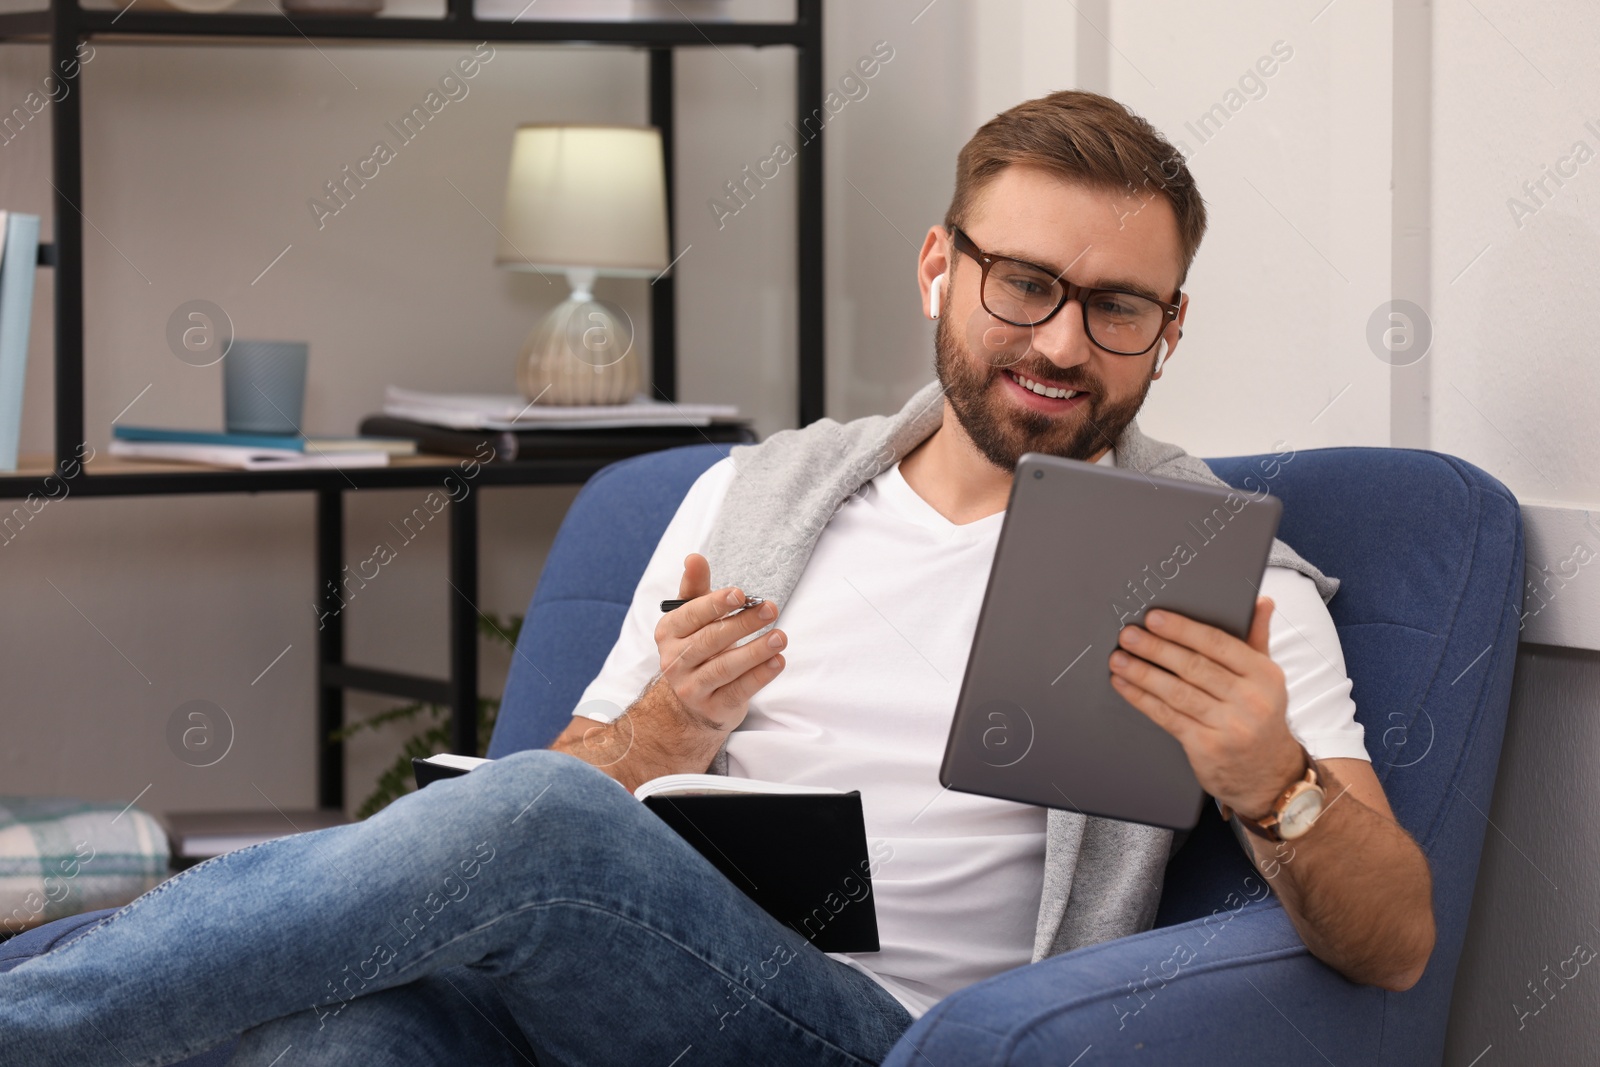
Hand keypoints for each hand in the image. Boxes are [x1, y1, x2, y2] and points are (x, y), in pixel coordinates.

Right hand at [651, 552, 786, 734]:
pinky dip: (759, 676)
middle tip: (770, 608)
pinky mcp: (712, 708)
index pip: (691, 615)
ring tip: (780, 637)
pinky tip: (778, 662)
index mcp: (669, 632)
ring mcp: (691, 688)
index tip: (741, 594)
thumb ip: (695, 588)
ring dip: (755, 651)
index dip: (715, 604)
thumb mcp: (691, 618)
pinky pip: (738, 691)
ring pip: (725, 668)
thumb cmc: (695, 648)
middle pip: (710, 640)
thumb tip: (694, 557)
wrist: (686, 704)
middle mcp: (675, 661)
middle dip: (743, 624)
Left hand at [1106, 596, 1304, 819]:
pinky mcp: (1206, 747)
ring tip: (1118, 659)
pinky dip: (1142, 699)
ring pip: (1177, 693)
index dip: (1183, 630)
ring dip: (1142, 673)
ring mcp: (1229, 726)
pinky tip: (1124, 685)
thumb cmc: (1260, 716)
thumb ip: (1258, 638)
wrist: (1268, 774)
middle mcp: (1250, 700)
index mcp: (1264, 675)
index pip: (1218, 644)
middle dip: (1156, 648)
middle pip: (1194, 667)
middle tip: (1128, 635)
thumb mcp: (1266, 678)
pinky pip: (1167, 716)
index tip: (1154, 618)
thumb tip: (1262, 601)